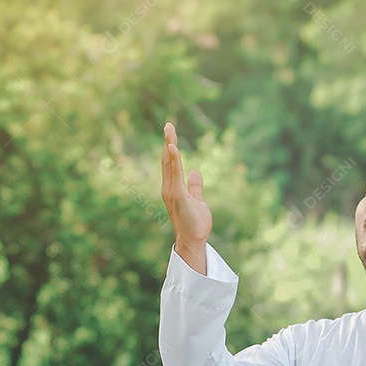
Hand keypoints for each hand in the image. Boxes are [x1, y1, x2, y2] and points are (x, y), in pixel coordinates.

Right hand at [160, 122, 211, 273]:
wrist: (193, 240)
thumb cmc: (195, 223)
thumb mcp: (197, 200)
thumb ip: (195, 186)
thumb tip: (195, 172)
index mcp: (174, 188)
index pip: (172, 163)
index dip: (171, 147)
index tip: (171, 132)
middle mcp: (169, 188)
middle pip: (168, 160)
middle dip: (168, 141)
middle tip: (168, 124)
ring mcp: (172, 191)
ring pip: (170, 164)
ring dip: (170, 146)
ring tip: (169, 130)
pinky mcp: (178, 195)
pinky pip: (175, 174)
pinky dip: (174, 160)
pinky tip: (174, 148)